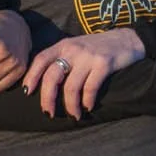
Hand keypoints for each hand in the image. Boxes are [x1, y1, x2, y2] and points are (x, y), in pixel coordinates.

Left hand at [21, 28, 145, 117]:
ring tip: (73, 116)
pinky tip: (88, 107)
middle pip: (52, 77)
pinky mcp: (104, 64)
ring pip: (71, 87)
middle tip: (48, 113)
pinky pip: (90, 88)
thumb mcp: (74, 47)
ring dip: (70, 106)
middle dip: (47, 98)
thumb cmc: (96, 48)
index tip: (27, 92)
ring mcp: (88, 57)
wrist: (127, 39)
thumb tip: (41, 83)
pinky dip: (87, 101)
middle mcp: (72, 50)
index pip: (40, 60)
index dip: (31, 76)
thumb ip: (60, 59)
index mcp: (62, 45)